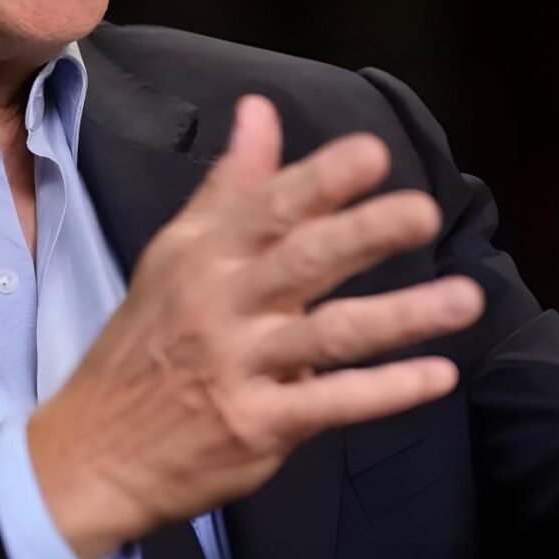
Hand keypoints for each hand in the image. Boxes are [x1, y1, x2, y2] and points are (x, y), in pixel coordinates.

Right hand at [29, 95, 482, 558]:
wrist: (93, 450)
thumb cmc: (147, 343)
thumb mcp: (175, 256)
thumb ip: (230, 186)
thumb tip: (261, 108)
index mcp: (205, 256)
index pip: (268, 207)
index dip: (320, 179)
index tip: (372, 152)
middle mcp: (222, 304)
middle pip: (302, 261)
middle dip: (364, 234)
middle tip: (424, 210)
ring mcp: (240, 367)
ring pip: (328, 334)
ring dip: (400, 316)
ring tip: (465, 299)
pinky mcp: (258, 426)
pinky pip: (330, 404)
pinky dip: (386, 391)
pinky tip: (437, 376)